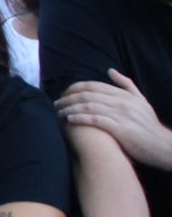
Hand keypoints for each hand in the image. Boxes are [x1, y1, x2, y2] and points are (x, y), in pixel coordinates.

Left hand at [57, 71, 171, 169]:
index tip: (63, 93)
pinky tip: (70, 120)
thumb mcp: (141, 101)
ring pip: (89, 107)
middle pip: (88, 95)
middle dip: (68, 98)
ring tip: (59, 112)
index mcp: (125, 95)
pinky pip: (96, 120)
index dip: (75, 88)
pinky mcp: (121, 129)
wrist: (164, 147)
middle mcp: (122, 103)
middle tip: (56, 103)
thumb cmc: (149, 125)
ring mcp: (122, 115)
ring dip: (70, 108)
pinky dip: (81, 118)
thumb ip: (126, 85)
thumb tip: (109, 70)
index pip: (93, 86)